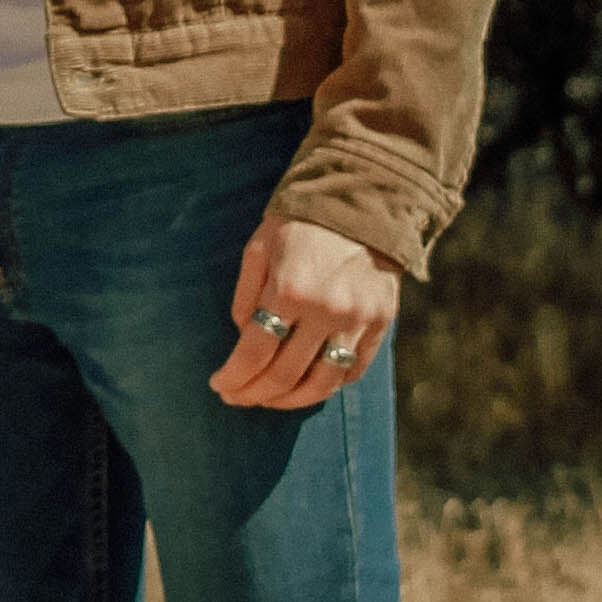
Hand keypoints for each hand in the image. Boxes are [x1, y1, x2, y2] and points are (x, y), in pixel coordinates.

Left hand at [214, 210, 402, 409]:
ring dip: (290, 401)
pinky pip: (353, 370)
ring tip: (270, 399)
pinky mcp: (381, 322)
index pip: (254, 354)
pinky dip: (328, 384)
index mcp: (289, 289)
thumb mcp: (259, 248)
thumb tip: (244, 340)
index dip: (233, 378)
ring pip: (321, 384)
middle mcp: (325, 310)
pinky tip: (308, 383)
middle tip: (237, 397)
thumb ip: (245, 296)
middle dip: (253, 394)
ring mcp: (357, 319)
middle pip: (284, 375)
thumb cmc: (300, 223)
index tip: (220, 385)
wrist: (363, 200)